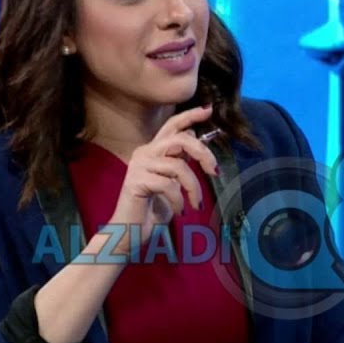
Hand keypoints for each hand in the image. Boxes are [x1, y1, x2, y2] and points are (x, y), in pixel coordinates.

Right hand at [108, 104, 218, 245]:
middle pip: (180, 139)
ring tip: (196, 204)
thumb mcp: (172, 182)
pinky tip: (179, 211)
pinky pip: (168, 185)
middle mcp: (144, 152)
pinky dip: (179, 200)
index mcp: (153, 150)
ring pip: (178, 166)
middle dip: (203, 153)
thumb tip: (197, 142)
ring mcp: (139, 165)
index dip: (190, 116)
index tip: (208, 109)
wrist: (128, 232)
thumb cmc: (152, 209)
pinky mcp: (136, 181)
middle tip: (215, 171)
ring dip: (193, 187)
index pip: (172, 125)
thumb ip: (180, 162)